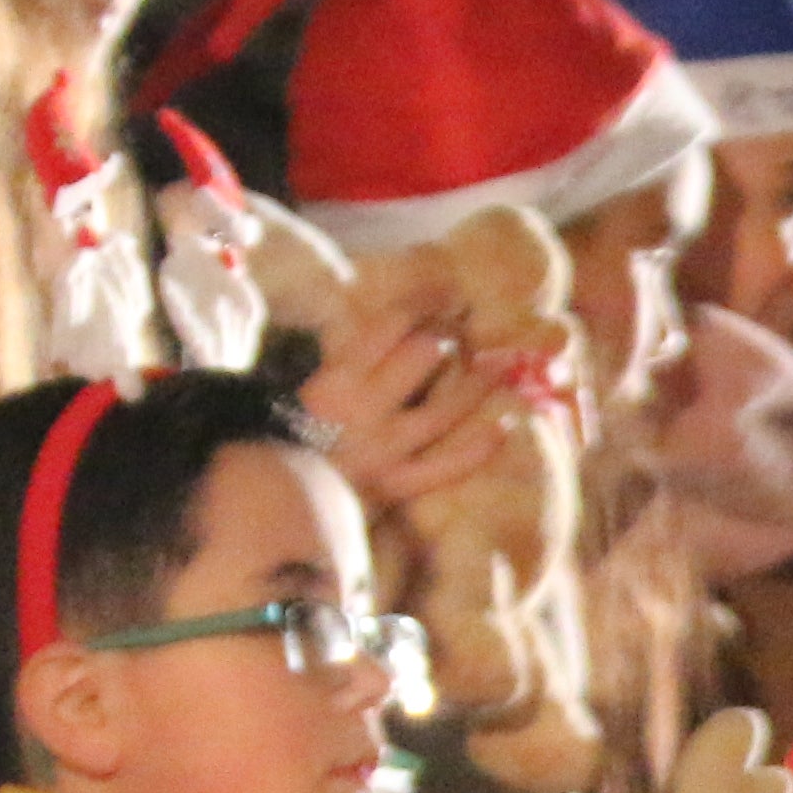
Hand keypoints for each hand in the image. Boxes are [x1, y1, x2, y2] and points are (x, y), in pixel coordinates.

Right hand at [298, 303, 517, 512]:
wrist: (285, 499)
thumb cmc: (298, 438)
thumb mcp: (312, 390)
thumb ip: (348, 361)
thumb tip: (392, 327)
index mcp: (334, 379)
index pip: (390, 325)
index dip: (426, 303)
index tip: (448, 293)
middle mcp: (359, 410)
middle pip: (421, 356)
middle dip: (451, 336)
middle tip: (468, 329)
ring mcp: (380, 449)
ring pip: (441, 410)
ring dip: (475, 385)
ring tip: (498, 366)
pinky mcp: (396, 485)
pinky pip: (446, 466)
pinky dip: (478, 447)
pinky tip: (506, 425)